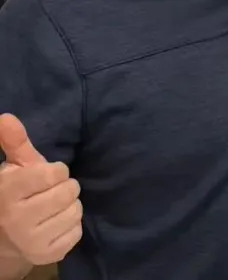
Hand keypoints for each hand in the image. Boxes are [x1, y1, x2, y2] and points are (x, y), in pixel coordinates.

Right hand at [0, 114, 81, 265]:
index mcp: (8, 192)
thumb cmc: (16, 194)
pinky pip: (77, 230)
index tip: (46, 175)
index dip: (55, 171)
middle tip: (50, 192)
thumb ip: (15, 142)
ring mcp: (31, 240)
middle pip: (69, 191)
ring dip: (69, 205)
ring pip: (76, 210)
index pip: (55, 172)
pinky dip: (71, 224)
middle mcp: (17, 218)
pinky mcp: (48, 255)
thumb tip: (6, 117)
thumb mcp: (15, 166)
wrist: (6, 237)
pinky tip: (54, 224)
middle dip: (64, 187)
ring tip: (52, 207)